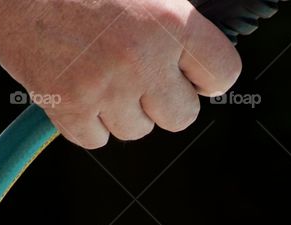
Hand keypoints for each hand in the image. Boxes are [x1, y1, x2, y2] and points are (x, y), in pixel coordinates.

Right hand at [0, 0, 241, 147]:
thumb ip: (171, 19)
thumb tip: (197, 57)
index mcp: (169, 21)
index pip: (222, 74)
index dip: (205, 76)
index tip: (188, 71)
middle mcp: (142, 59)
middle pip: (182, 116)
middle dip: (163, 99)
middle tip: (138, 72)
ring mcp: (104, 86)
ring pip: (138, 129)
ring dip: (123, 108)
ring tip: (97, 67)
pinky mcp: (67, 106)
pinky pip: (96, 138)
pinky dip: (86, 119)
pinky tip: (74, 82)